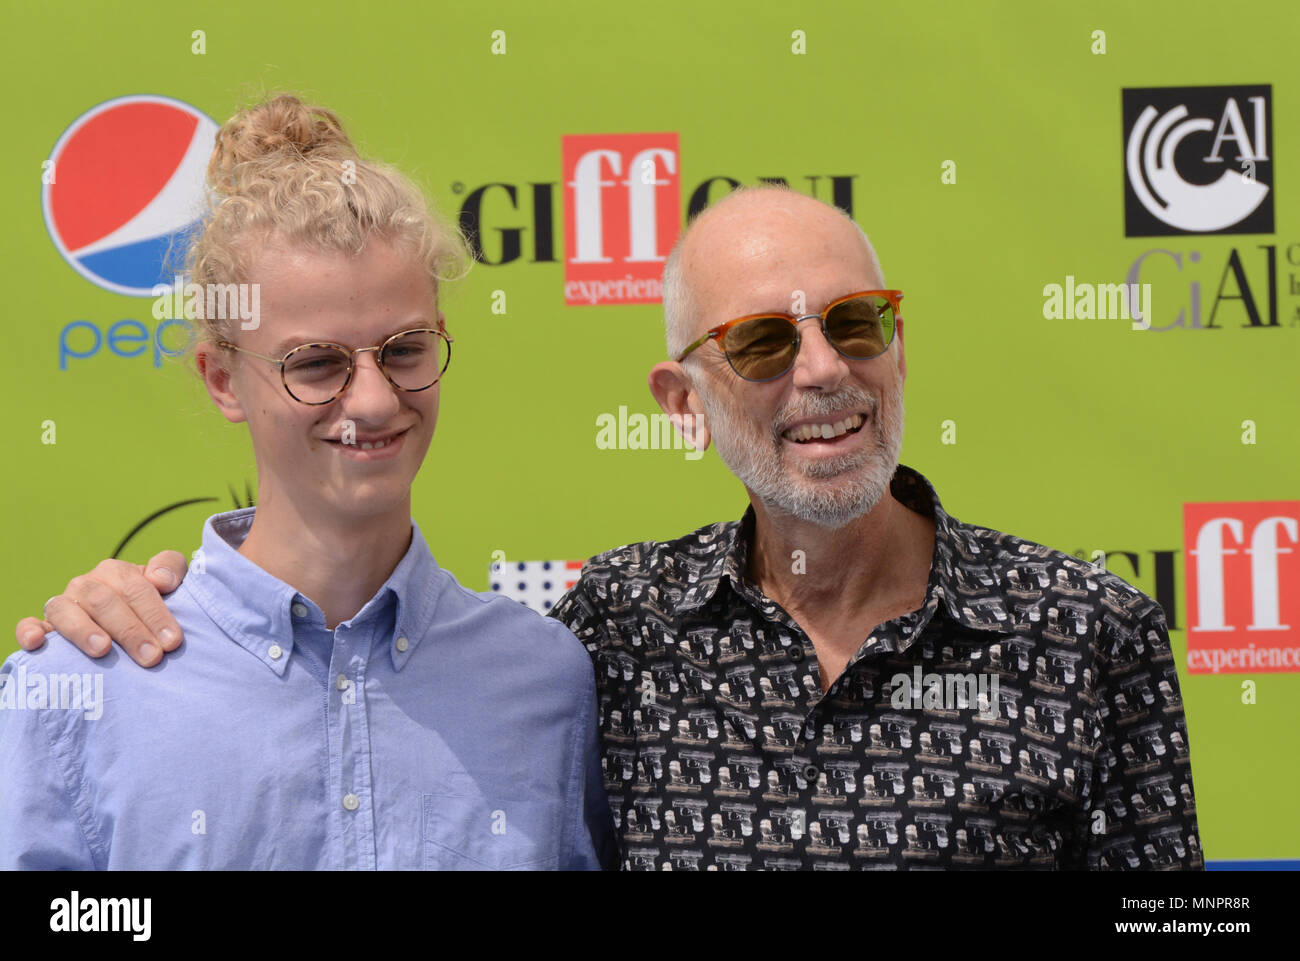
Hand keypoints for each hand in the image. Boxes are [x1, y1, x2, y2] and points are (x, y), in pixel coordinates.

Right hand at [14, 551, 188, 666]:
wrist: (129, 622)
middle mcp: (86, 585)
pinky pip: (29, 625)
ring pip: (65, 610)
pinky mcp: (44, 627)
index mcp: (117, 572)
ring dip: (83, 630)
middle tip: (151, 656)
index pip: (136, 588)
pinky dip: (29, 631)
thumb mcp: (169, 583)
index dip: (155, 614)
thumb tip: (161, 579)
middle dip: (130, 629)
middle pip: (103, 601)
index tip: (172, 641)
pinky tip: (38, 642)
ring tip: (103, 650)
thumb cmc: (151, 605)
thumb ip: (170, 568)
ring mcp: (64, 606)